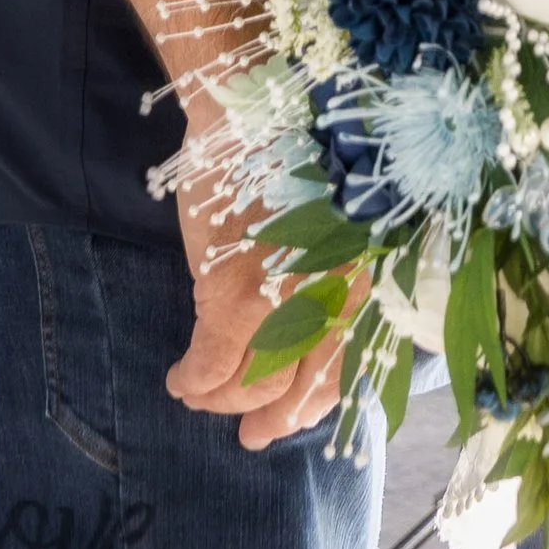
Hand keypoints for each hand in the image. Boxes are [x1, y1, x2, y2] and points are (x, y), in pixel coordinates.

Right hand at [166, 178, 364, 451]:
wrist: (255, 113)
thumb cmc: (298, 157)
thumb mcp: (340, 222)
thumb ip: (337, 278)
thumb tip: (313, 330)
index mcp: (368, 281)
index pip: (349, 368)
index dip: (319, 402)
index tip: (297, 417)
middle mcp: (336, 302)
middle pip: (302, 387)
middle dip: (274, 417)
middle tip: (252, 436)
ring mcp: (285, 305)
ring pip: (251, 384)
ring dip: (222, 400)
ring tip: (202, 398)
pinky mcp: (234, 301)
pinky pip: (210, 367)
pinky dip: (192, 381)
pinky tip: (180, 380)